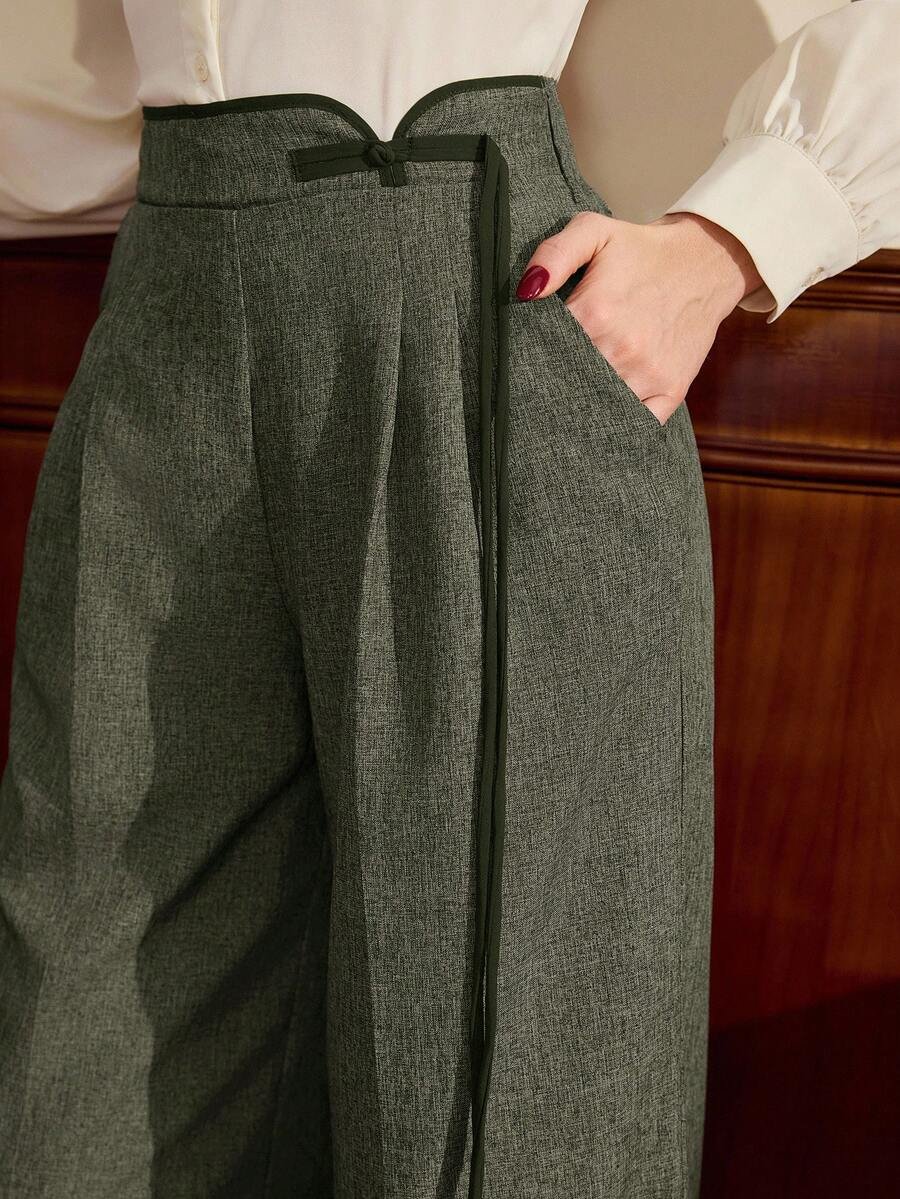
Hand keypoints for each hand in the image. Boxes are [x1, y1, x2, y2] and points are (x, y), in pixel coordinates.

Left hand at [515, 210, 764, 423]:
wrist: (707, 262)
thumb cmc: (641, 250)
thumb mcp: (593, 232)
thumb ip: (553, 254)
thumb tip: (525, 293)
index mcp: (595, 313)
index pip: (542, 352)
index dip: (531, 356)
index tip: (527, 357)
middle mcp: (620, 350)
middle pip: (566, 384)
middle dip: (553, 383)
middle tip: (547, 380)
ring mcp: (646, 375)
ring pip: (597, 407)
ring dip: (582, 405)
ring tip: (573, 394)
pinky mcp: (670, 392)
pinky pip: (635, 425)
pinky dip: (617, 424)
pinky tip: (604, 412)